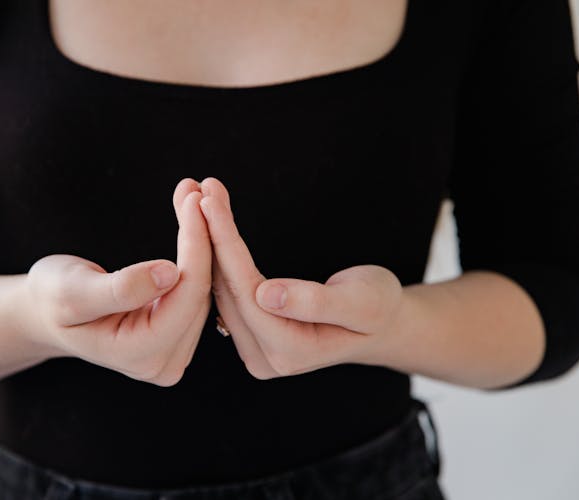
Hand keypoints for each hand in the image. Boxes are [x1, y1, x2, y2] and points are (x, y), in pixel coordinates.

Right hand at [18, 178, 211, 385]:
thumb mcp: (74, 292)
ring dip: (202, 239)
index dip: (195, 246)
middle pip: (199, 292)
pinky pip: (197, 289)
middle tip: (195, 187)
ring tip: (192, 195)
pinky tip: (192, 217)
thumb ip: (121, 288)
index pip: (186, 296)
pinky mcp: (178, 336)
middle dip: (201, 236)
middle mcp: (164, 364)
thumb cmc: (53, 298)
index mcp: (141, 357)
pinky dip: (196, 252)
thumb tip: (172, 274)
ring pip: (204, 288)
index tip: (193, 199)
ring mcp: (174, 353)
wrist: (46, 310)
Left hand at [198, 177, 404, 378]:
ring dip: (208, 242)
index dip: (226, 244)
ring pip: (221, 290)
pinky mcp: (250, 338)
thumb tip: (267, 295)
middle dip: (210, 236)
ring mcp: (255, 352)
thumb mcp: (363, 302)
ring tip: (200, 198)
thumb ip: (317, 302)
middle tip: (198, 189)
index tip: (210, 201)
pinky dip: (217, 256)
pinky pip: (227, 292)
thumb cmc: (378, 306)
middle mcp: (266, 360)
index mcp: (291, 353)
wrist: (380, 323)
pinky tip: (209, 224)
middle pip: (228, 290)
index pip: (247, 292)